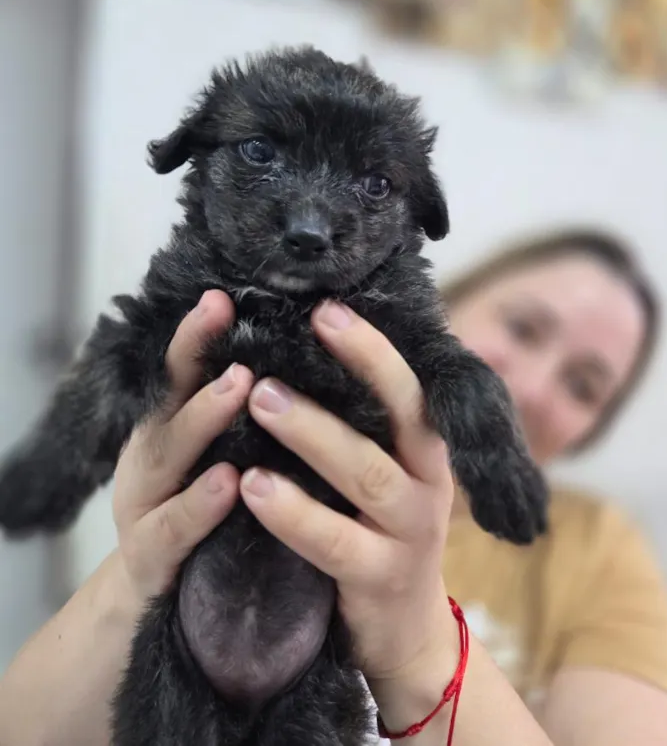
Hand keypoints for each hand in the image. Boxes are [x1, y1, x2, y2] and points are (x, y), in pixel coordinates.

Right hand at [111, 290, 253, 610]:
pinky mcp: (150, 557)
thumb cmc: (197, 516)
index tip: (221, 298)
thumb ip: (236, 418)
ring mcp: (142, 506)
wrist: (153, 600)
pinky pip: (174, 529)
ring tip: (238, 386)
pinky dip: (199, 504)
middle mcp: (149, 458)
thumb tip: (291, 357)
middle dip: (200, 363)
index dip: (197, 336)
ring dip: (202, 418)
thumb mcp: (211, 459)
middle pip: (171, 402)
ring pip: (168, 456)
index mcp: (166, 430)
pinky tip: (229, 483)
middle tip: (241, 329)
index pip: (180, 373)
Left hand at [240, 300, 459, 717]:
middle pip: (397, 417)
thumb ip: (363, 426)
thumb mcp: (384, 474)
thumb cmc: (379, 532)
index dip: (371, 348)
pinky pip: (336, 542)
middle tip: (286, 343)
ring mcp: (410, 532)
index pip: (409, 385)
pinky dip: (293, 512)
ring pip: (366, 473)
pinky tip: (253, 487)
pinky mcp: (382, 579)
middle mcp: (428, 482)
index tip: (327, 311)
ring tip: (259, 400)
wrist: (403, 632)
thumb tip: (309, 351)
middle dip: (347, 374)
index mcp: (426, 448)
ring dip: (312, 434)